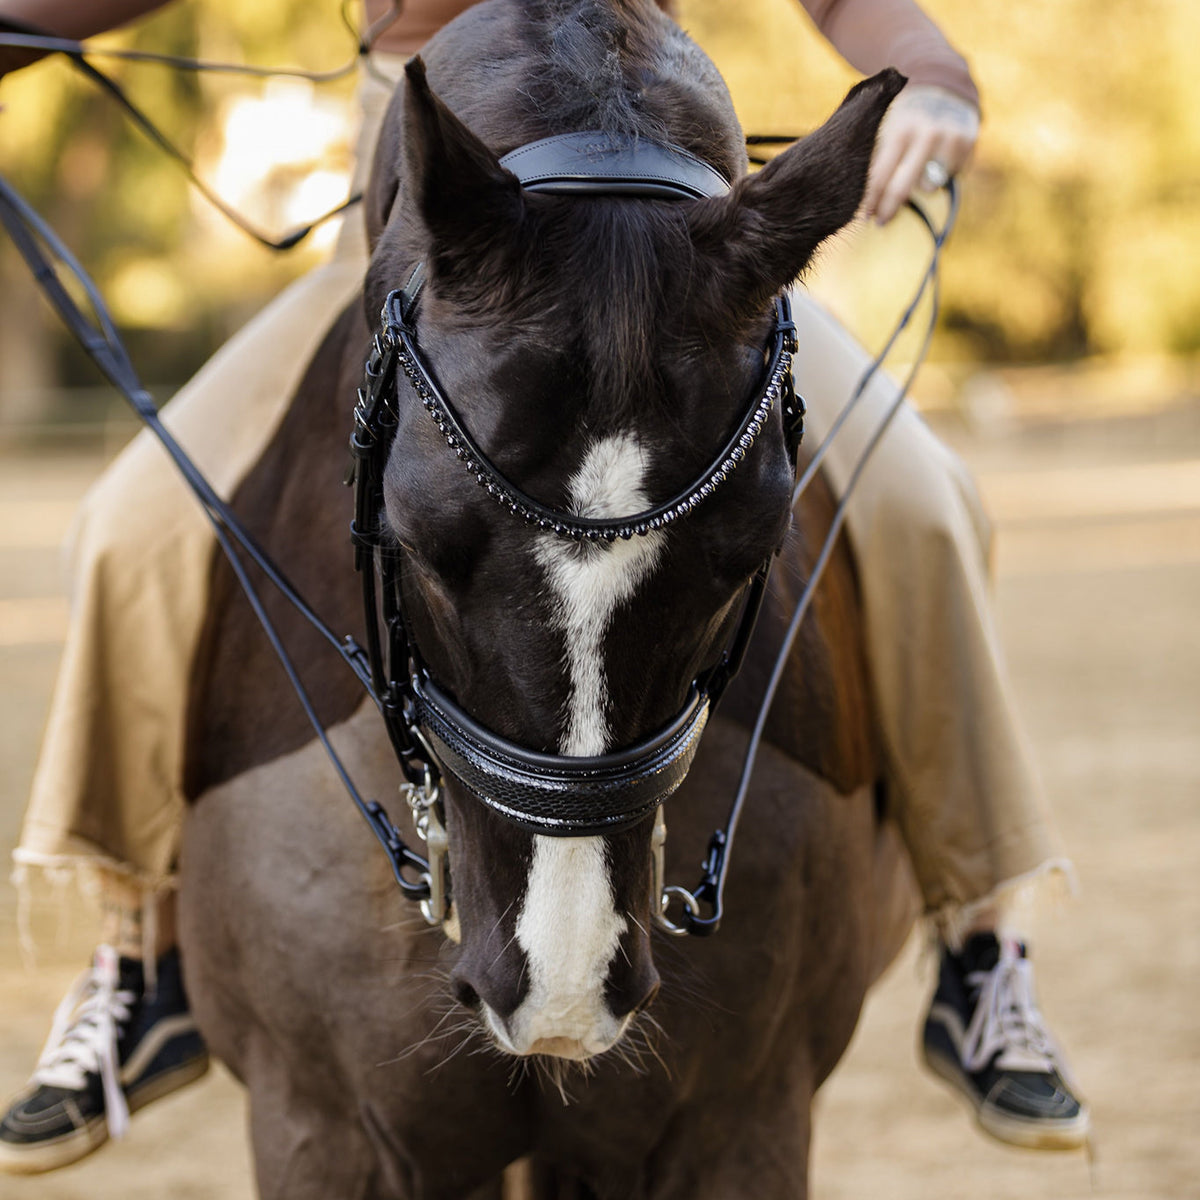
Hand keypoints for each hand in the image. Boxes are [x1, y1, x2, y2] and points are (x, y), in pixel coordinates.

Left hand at [861, 84, 978, 224]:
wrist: (941, 81)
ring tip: (917, 173)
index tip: (866, 216)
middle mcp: (926, 133)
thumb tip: (867, 202)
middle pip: (902, 188)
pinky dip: (942, 174)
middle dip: (889, 209)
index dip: (872, 201)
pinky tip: (938, 160)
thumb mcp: (887, 126)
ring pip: (929, 186)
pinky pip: (951, 176)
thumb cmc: (905, 114)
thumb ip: (877, 158)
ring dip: (921, 187)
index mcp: (899, 129)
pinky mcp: (968, 141)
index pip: (880, 177)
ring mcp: (950, 137)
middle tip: (881, 221)